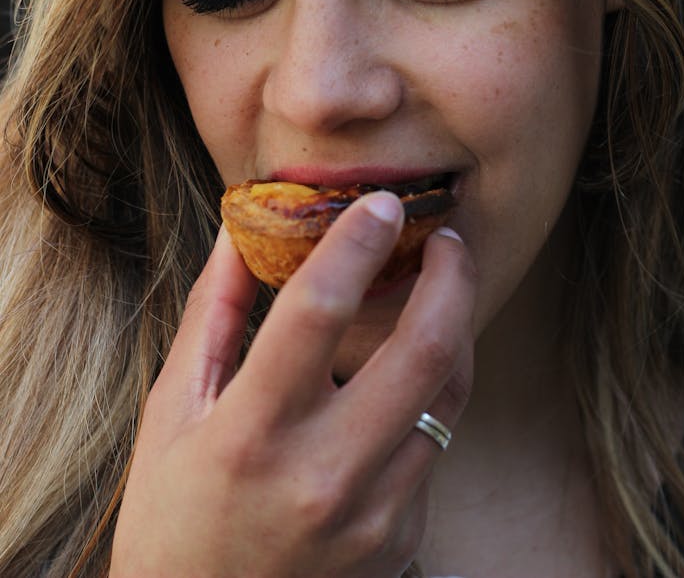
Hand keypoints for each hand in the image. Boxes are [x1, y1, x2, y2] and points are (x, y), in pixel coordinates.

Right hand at [110, 192, 475, 577]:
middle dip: (450, 275)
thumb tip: (240, 230)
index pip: (316, 313)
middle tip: (448, 236)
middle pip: (422, 350)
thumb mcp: (172, 412)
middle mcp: (323, 474)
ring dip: (457, 325)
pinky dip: (433, 390)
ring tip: (446, 284)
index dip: (354, 244)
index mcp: (251, 434)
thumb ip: (212, 315)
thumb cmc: (174, 517)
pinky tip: (415, 365)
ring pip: (450, 393)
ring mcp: (375, 514)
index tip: (380, 201)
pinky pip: (435, 441)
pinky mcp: (403, 536)